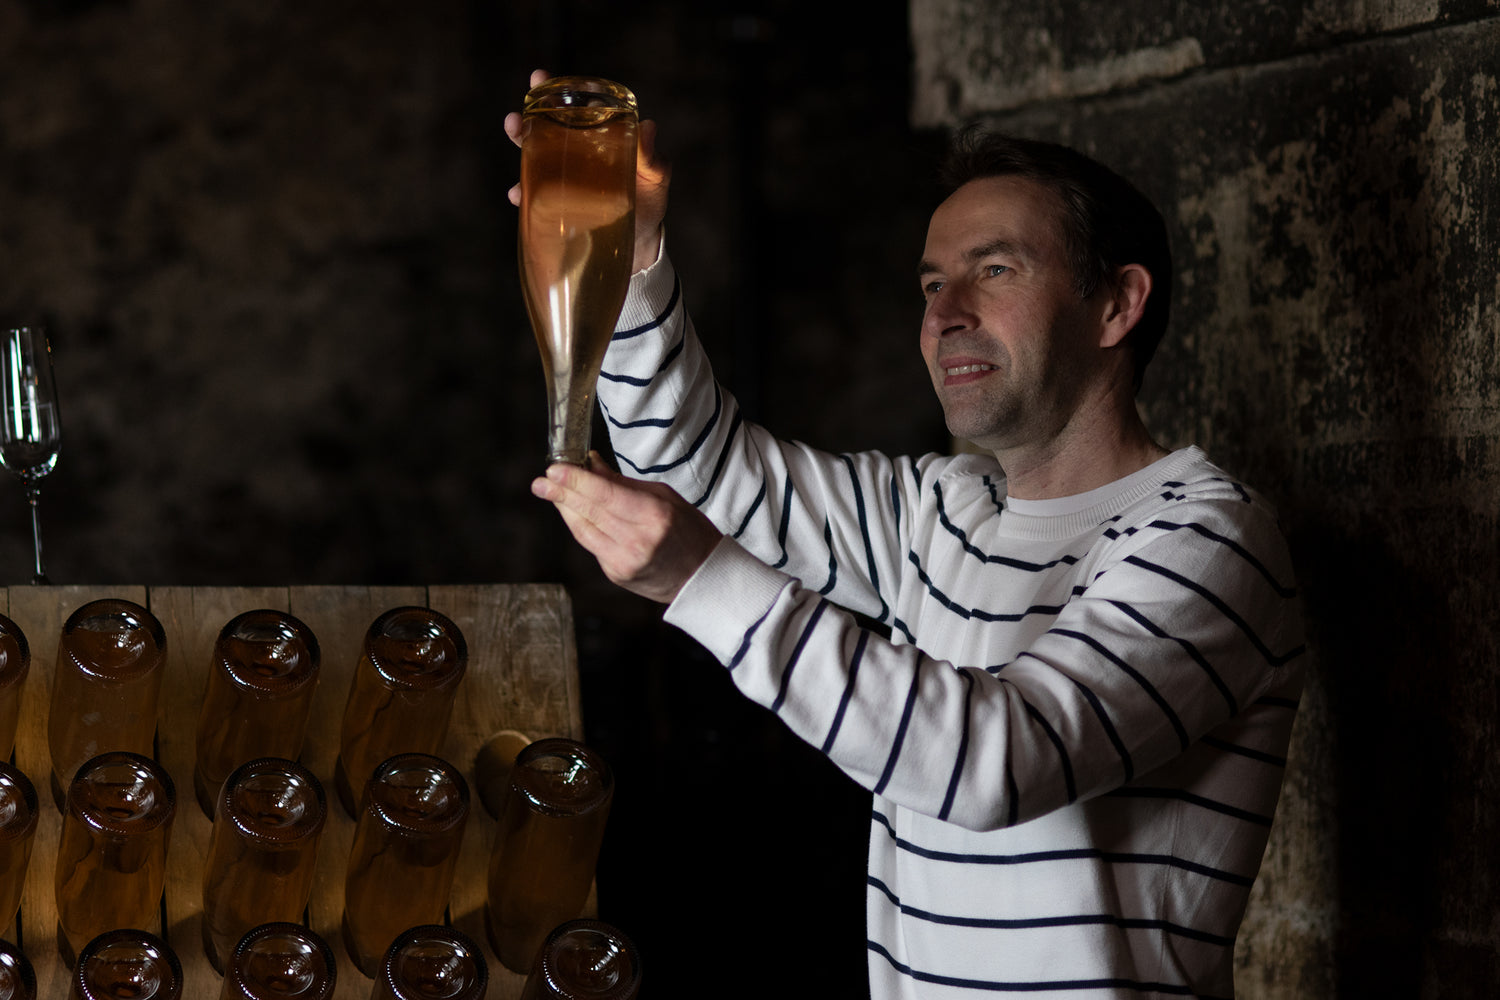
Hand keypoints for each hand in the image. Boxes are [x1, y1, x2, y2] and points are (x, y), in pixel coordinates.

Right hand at [504, 69, 670, 273]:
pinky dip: (523, 193)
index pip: (574, 107)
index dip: (554, 91)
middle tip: (516, 117)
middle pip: (545, 127)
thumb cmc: (649, 200)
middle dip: (526, 117)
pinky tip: (518, 194)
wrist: (641, 240)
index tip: (540, 77)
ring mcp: (564, 178)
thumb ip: (652, 157)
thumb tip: (649, 126)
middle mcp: (576, 152)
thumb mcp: (655, 177)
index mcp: (598, 136)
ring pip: (534, 156)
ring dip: (520, 145)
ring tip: (513, 140)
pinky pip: (535, 196)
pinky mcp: (557, 205)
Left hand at [532, 453, 720, 603]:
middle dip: (562, 493)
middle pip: (590, 512)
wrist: (704, 577)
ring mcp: (625, 561)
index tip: (555, 468)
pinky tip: (573, 511)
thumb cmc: (690, 532)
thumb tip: (591, 463)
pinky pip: (592, 545)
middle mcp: (637, 541)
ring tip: (550, 491)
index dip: (576, 481)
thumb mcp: (665, 497)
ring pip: (584, 531)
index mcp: (654, 516)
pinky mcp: (617, 574)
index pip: (605, 495)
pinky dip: (581, 526)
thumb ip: (623, 483)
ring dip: (565, 509)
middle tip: (541, 480)